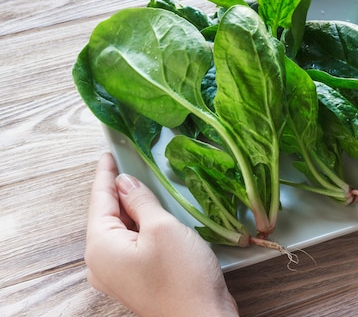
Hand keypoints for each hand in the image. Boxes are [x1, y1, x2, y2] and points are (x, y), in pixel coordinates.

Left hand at [85, 153, 238, 316]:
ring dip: (133, 209)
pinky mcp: (135, 280)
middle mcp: (101, 263)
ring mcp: (117, 274)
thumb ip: (141, 201)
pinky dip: (141, 226)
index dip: (106, 174)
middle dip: (119, 191)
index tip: (109, 153)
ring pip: (121, 230)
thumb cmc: (181, 275)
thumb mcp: (162, 227)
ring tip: (145, 185)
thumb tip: (125, 183)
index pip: (100, 200)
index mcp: (100, 247)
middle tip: (131, 164)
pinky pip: (131, 245)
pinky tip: (154, 215)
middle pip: (107, 216)